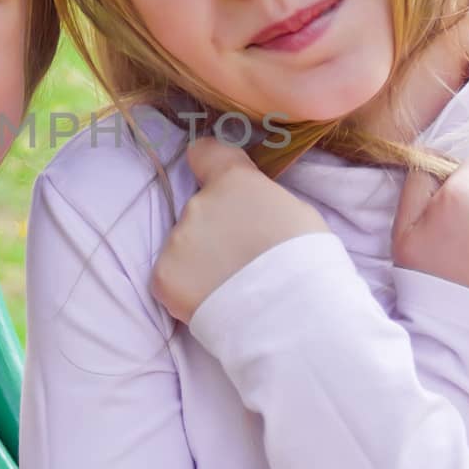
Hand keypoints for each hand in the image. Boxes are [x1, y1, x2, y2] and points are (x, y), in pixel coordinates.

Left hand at [151, 137, 328, 324]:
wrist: (290, 315)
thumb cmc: (306, 261)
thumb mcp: (295, 212)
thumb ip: (261, 201)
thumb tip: (248, 209)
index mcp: (233, 181)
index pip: (204, 153)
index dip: (209, 167)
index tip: (216, 183)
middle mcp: (197, 204)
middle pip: (200, 211)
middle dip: (215, 231)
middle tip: (242, 259)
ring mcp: (176, 241)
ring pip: (184, 246)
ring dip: (201, 261)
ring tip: (232, 286)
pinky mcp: (163, 277)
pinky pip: (171, 278)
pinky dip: (187, 289)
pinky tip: (214, 301)